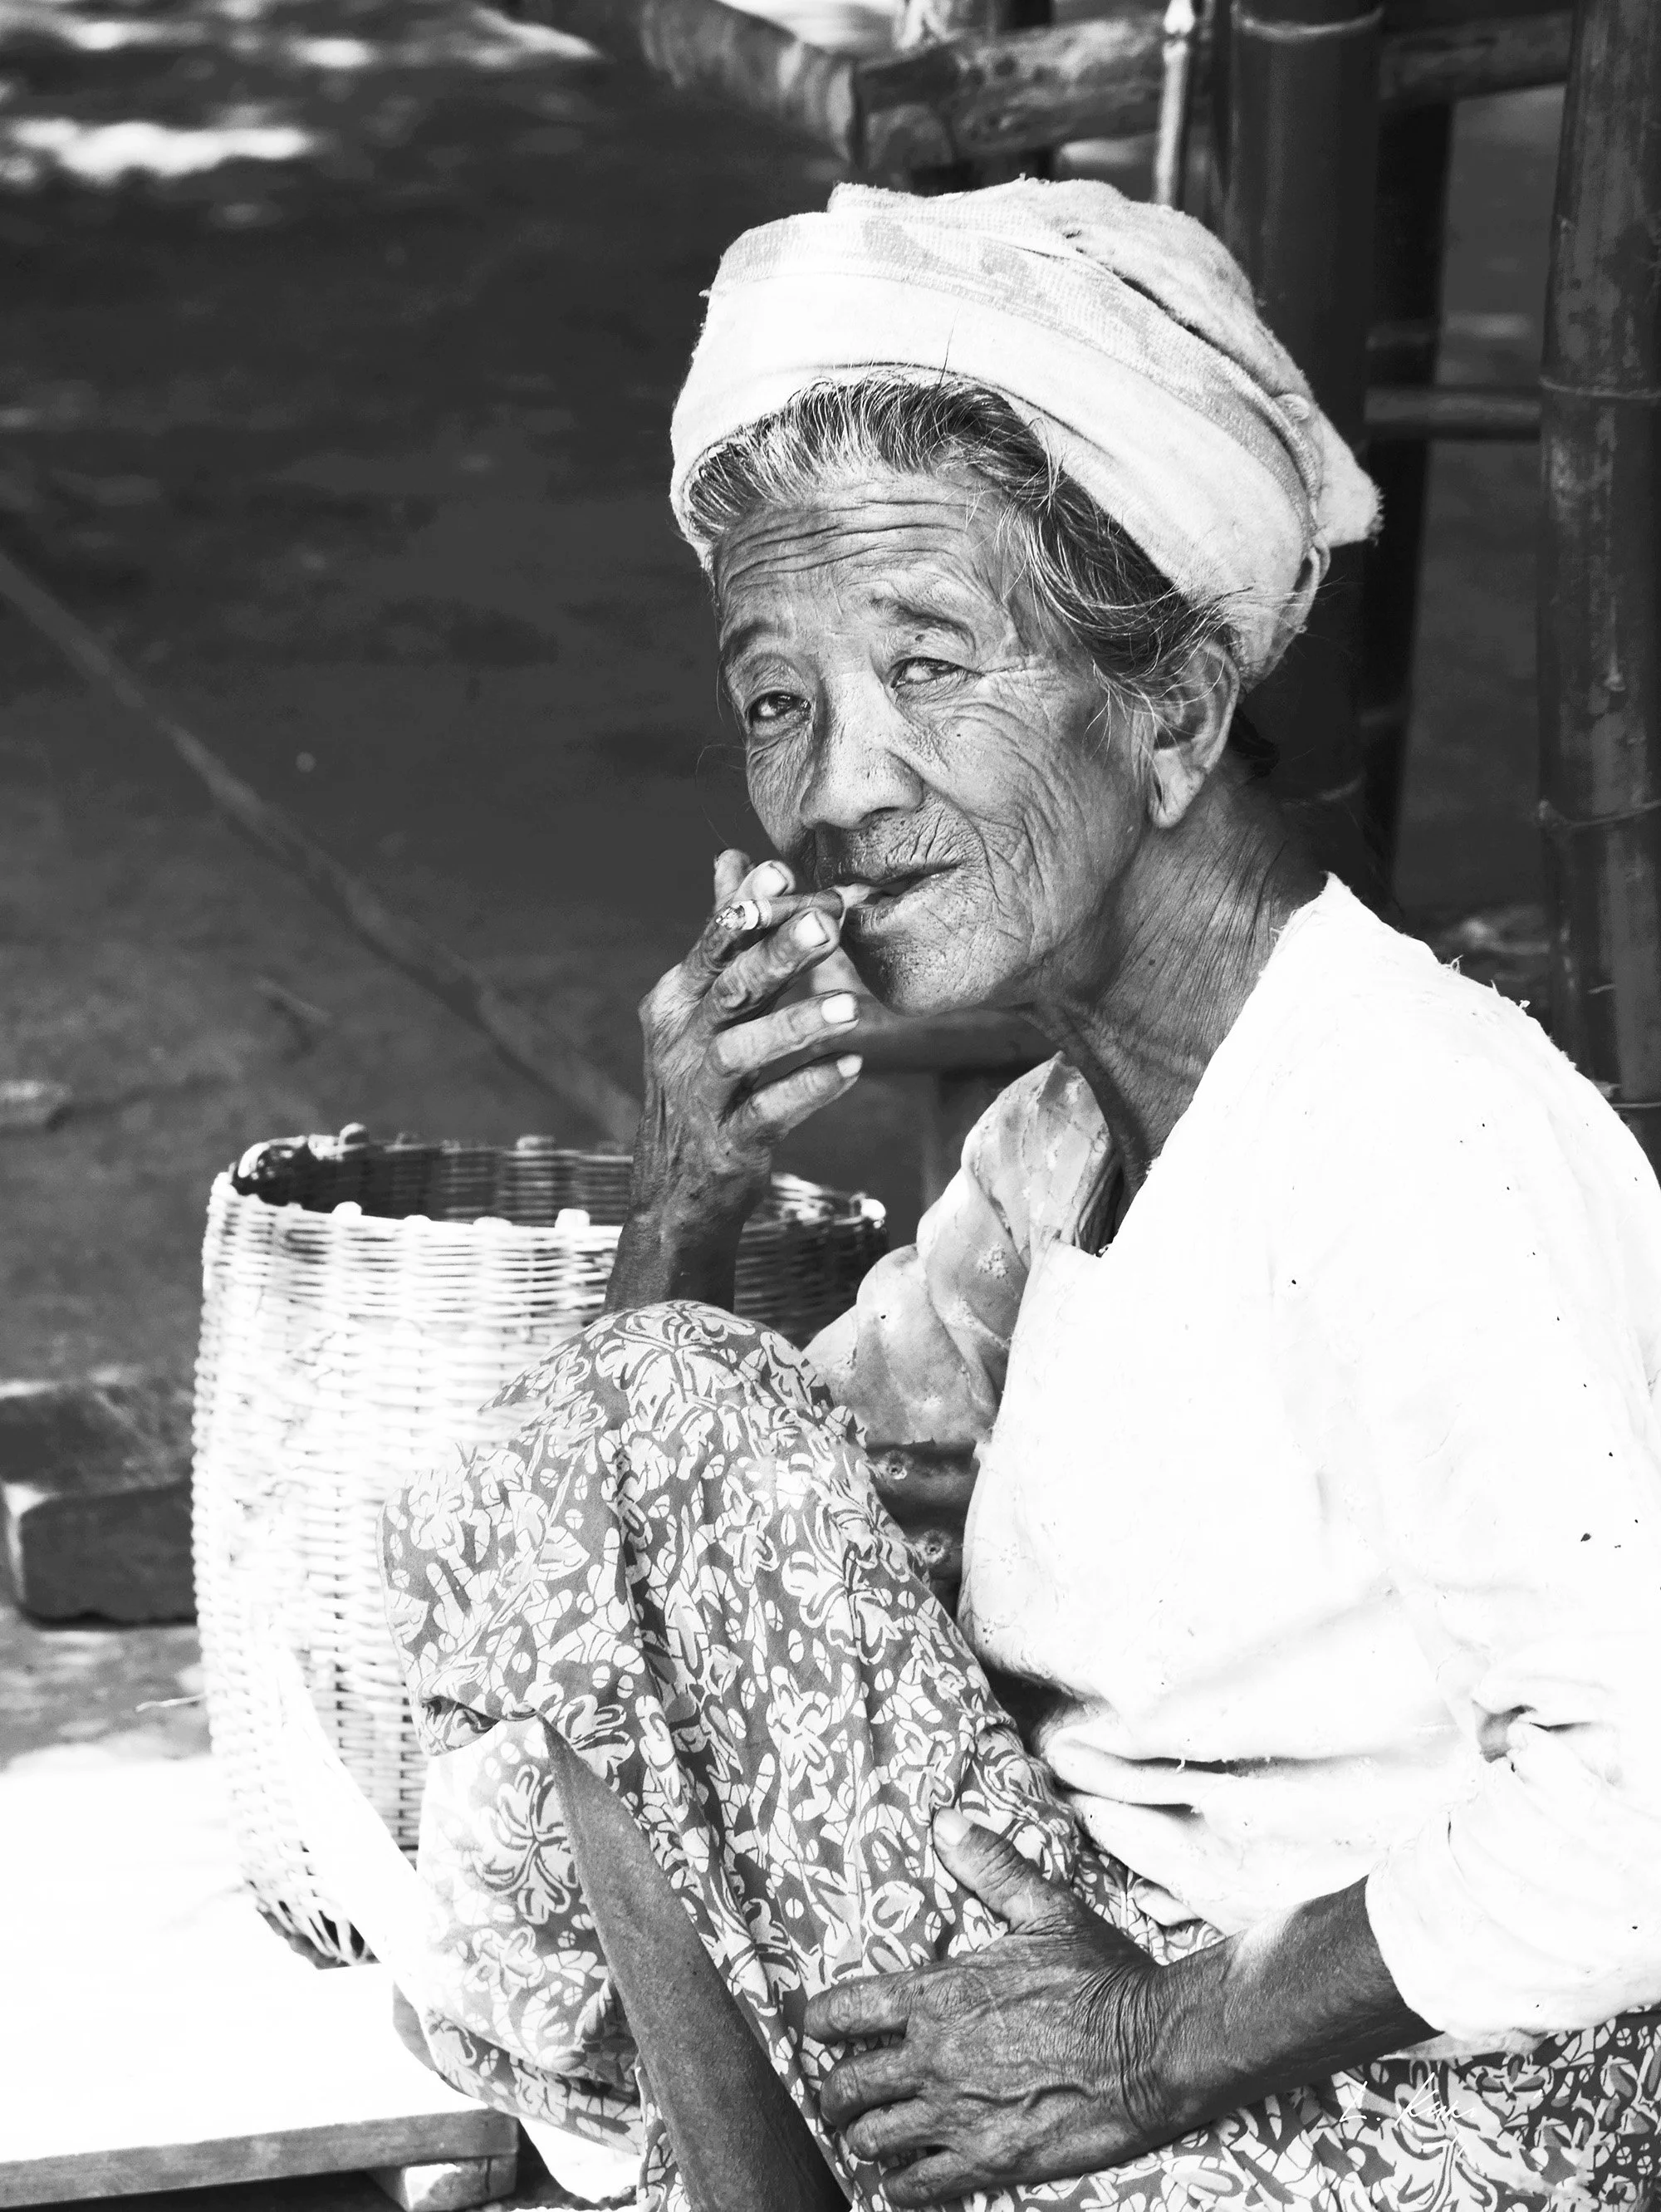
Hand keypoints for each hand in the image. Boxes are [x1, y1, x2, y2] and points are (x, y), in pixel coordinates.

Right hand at [609, 850, 863, 1308]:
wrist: (676, 1193)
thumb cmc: (703, 1086)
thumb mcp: (703, 1009)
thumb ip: (726, 938)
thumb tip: (733, 858)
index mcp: (675, 1002)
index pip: (712, 946)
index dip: (745, 909)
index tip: (781, 873)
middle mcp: (679, 1043)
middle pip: (729, 988)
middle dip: (777, 952)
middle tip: (826, 923)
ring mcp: (698, 1095)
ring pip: (742, 1051)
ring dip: (796, 1024)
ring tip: (851, 1007)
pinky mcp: (725, 1144)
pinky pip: (768, 1112)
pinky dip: (809, 1089)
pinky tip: (850, 1070)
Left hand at [803, 1810, 1171, 2207]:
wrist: (1152, 2045)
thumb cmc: (1100, 1975)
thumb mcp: (1044, 1907)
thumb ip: (988, 1866)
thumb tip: (946, 1820)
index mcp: (939, 1993)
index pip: (848, 2009)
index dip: (821, 2021)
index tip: (815, 2027)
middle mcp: (934, 2055)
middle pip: (850, 2082)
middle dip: (834, 2090)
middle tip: (836, 2095)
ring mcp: (956, 2114)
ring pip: (874, 2138)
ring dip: (862, 2138)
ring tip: (864, 2138)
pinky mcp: (988, 2160)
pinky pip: (920, 2186)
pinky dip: (900, 2187)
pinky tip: (900, 2183)